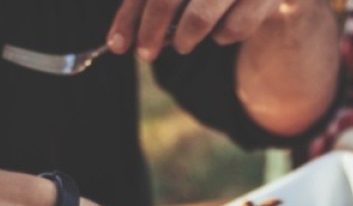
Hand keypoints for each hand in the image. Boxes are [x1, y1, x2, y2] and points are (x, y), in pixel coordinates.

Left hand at [107, 0, 283, 60]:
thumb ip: (147, 4)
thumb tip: (119, 41)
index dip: (129, 15)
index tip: (117, 44)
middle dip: (151, 30)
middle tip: (145, 53)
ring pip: (200, 16)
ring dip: (185, 37)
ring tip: (182, 43)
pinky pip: (235, 28)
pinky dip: (222, 36)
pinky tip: (218, 31)